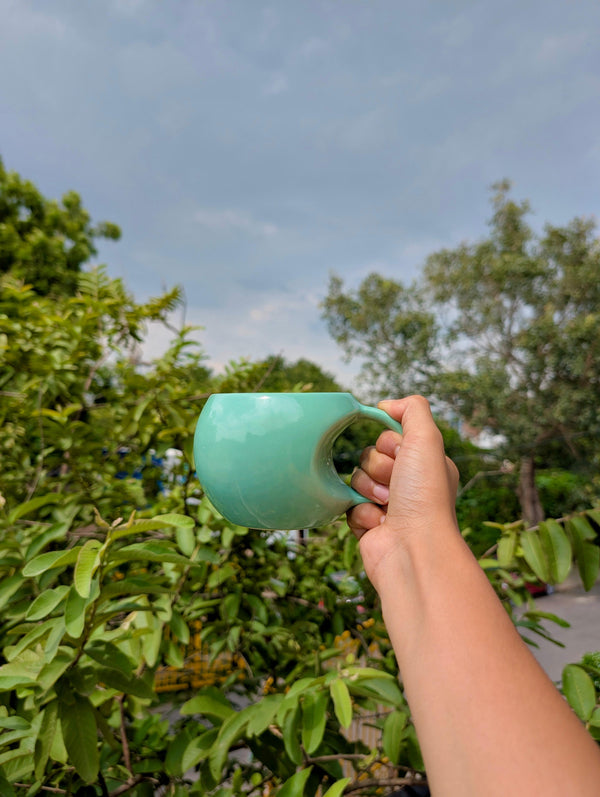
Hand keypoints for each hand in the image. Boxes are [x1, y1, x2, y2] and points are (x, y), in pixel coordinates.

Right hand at [348, 395, 459, 590]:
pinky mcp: (368, 524)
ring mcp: (387, 505)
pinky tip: (379, 524)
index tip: (401, 457)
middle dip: (377, 469)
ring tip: (387, 507)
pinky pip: (348, 505)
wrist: (413, 549)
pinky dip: (361, 513)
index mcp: (424, 464)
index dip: (388, 444)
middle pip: (369, 456)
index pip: (388, 437)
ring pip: (356, 479)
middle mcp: (408, 484)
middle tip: (394, 486)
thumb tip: (386, 404)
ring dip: (368, 491)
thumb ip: (412, 409)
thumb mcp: (427, 440)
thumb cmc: (425, 496)